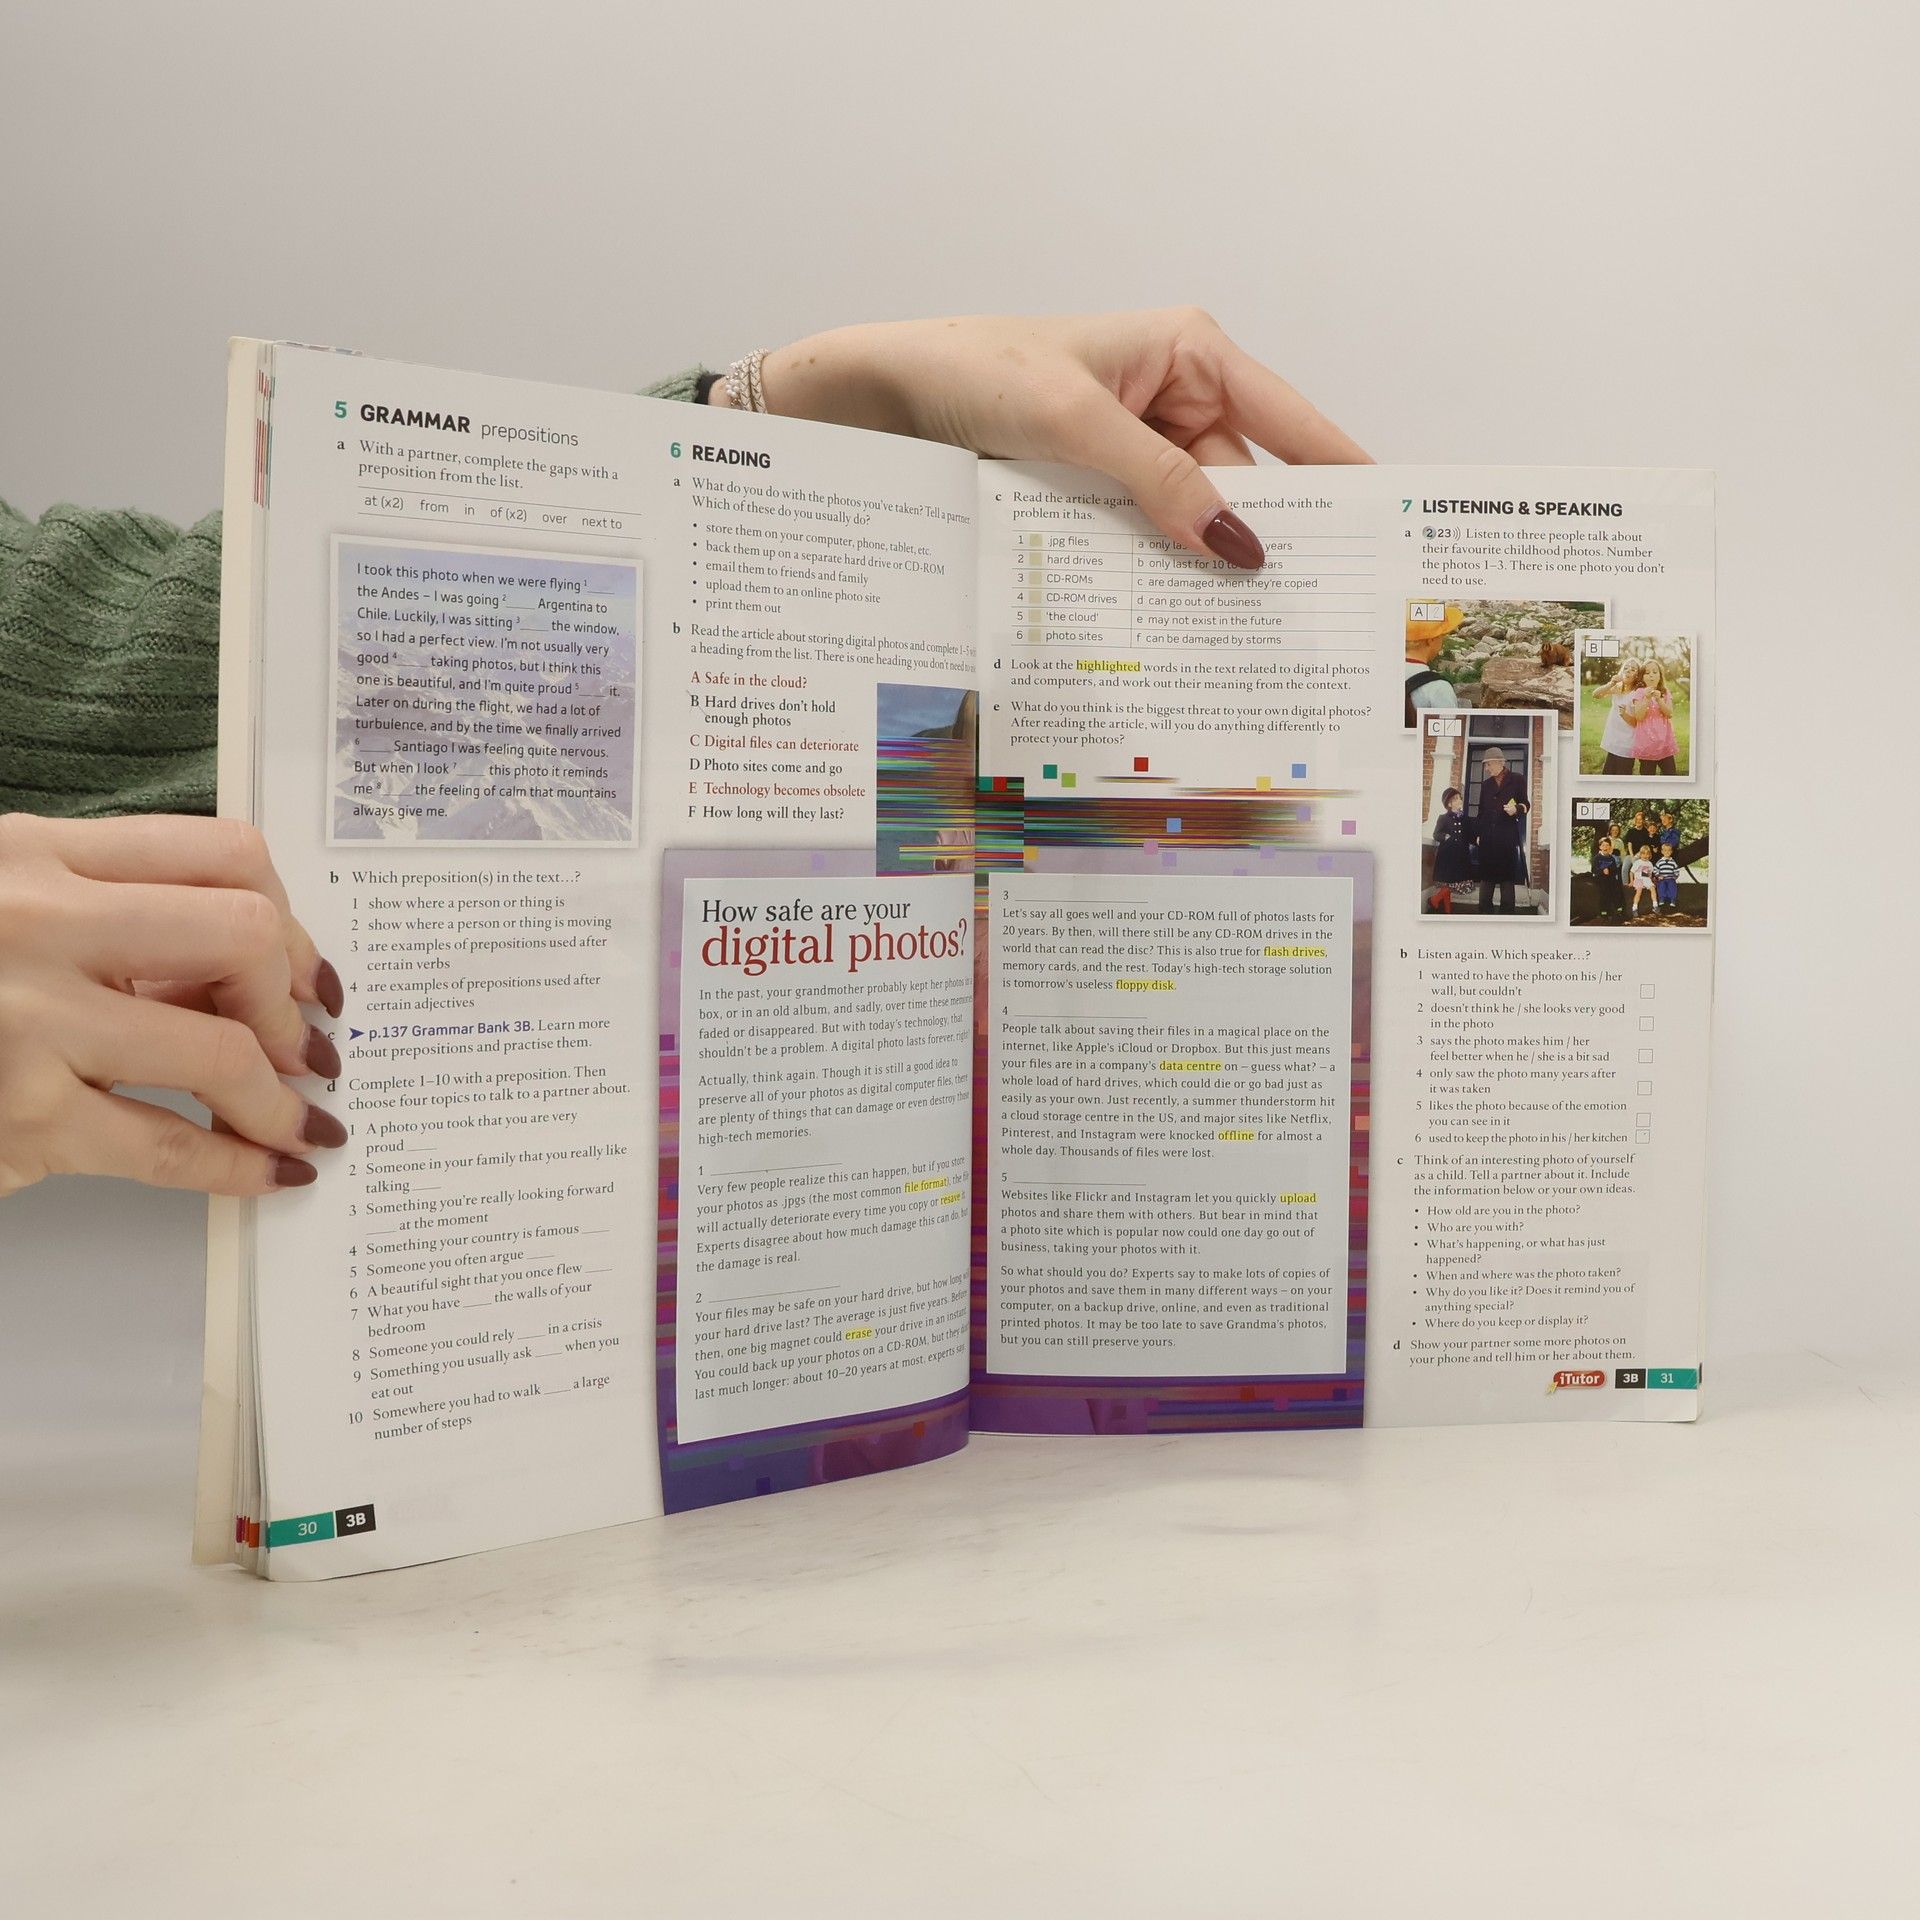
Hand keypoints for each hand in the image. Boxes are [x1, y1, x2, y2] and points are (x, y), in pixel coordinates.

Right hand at [0, 813, 344, 1198]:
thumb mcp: (16, 915)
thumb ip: (118, 926)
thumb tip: (254, 981)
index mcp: (36, 854)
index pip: (222, 852)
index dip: (290, 918)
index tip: (303, 970)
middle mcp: (34, 921)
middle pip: (243, 933)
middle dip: (290, 998)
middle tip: (302, 1043)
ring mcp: (27, 1020)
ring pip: (223, 1049)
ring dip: (280, 1097)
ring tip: (298, 1117)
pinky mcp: (23, 1117)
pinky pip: (170, 1146)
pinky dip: (241, 1164)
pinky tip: (272, 1169)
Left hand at [723, 309, 1370, 566]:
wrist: (877, 396)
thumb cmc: (972, 371)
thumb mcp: (1072, 421)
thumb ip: (1158, 482)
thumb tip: (1237, 545)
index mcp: (1191, 354)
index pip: (1292, 422)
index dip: (1344, 474)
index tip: (1390, 526)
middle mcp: (1174, 401)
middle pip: (1246, 487)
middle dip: (1267, 545)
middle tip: (1311, 620)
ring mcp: (1134, 454)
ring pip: (1192, 525)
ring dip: (1201, 573)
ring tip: (1241, 640)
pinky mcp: (1094, 493)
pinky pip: (1143, 540)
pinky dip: (1153, 577)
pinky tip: (1171, 624)